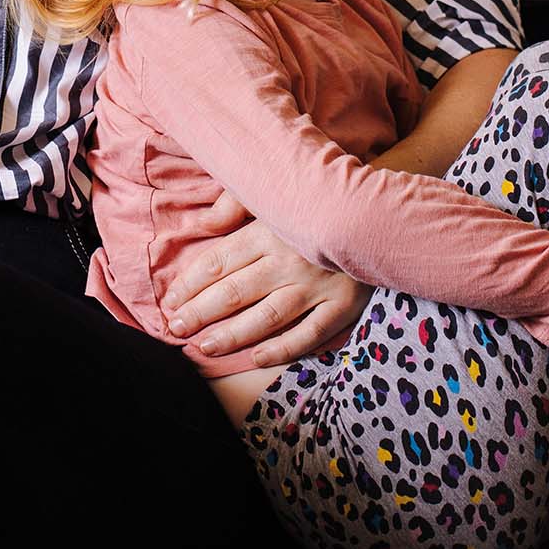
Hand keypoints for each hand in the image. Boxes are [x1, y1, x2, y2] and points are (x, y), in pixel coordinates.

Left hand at [161, 198, 369, 368]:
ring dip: (231, 335)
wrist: (378, 212)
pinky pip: (308, 334)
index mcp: (267, 230)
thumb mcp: (272, 190)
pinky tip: (256, 358)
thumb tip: (202, 224)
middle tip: (176, 328)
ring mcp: (317, 286)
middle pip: (233, 292)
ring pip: (265, 317)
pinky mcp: (342, 306)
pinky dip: (282, 349)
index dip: (190, 284)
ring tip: (204, 346)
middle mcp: (288, 260)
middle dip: (199, 313)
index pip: (217, 262)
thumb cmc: (315, 202)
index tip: (171, 301)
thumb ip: (234, 204)